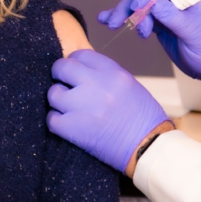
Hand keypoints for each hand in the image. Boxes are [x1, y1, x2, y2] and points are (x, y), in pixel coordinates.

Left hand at [47, 50, 168, 172]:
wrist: (149, 146)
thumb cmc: (144, 118)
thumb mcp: (129, 85)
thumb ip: (105, 76)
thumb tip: (82, 73)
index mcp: (113, 72)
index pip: (81, 55)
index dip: (74, 62)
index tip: (74, 73)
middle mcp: (96, 84)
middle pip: (62, 68)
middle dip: (60, 75)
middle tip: (64, 85)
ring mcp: (82, 106)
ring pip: (53, 93)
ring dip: (58, 101)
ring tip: (68, 109)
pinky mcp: (74, 128)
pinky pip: (51, 119)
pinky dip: (56, 121)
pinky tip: (67, 124)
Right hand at [98, 0, 200, 85]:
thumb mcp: (196, 35)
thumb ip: (175, 18)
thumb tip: (154, 5)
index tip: (138, 6)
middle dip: (131, 4)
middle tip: (118, 22)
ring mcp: (167, 11)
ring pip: (141, 4)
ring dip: (124, 13)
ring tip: (111, 24)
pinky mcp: (160, 23)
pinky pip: (140, 17)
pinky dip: (125, 18)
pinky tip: (107, 20)